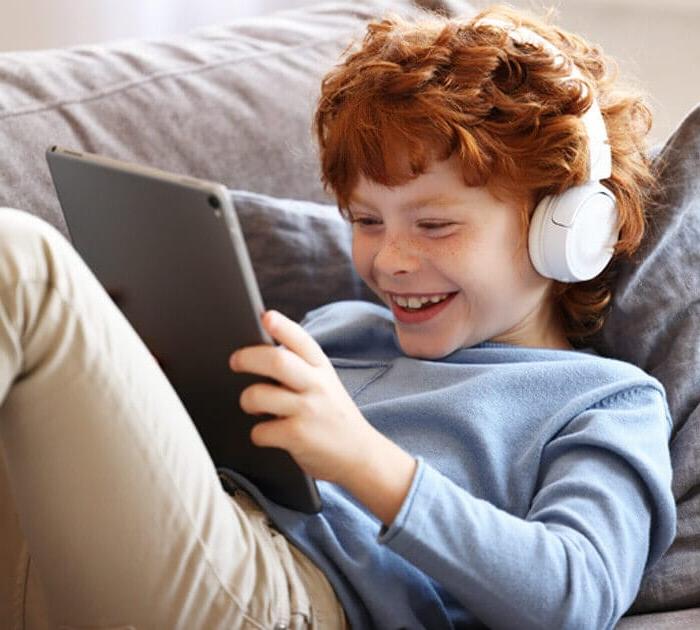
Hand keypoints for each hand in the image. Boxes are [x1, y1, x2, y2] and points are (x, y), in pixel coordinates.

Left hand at [230, 310, 378, 485]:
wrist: (360, 455)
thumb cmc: (332, 416)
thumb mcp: (326, 384)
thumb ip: (301, 367)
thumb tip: (261, 350)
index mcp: (322, 369)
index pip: (301, 340)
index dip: (282, 326)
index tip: (265, 316)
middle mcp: (317, 386)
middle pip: (276, 362)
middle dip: (247, 358)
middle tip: (235, 361)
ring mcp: (308, 410)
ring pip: (259, 395)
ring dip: (247, 400)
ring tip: (251, 405)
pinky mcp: (299, 436)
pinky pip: (260, 430)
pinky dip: (257, 433)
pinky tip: (267, 433)